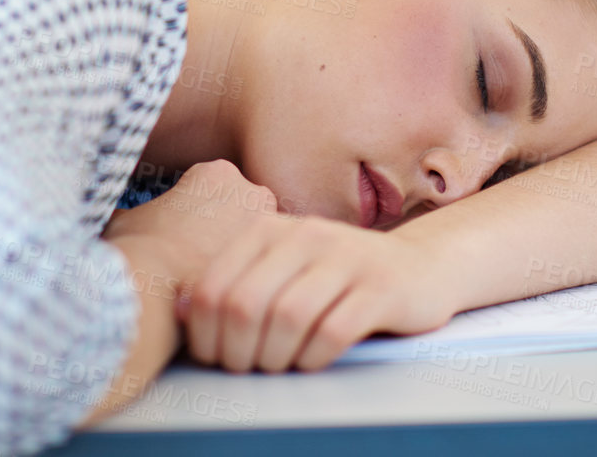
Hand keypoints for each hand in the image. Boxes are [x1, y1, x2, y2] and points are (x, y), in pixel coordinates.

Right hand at [103, 159, 281, 291]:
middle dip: (227, 233)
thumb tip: (119, 213)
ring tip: (213, 281)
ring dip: (242, 257)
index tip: (187, 239)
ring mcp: (267, 227)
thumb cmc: (139, 248)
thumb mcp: (127, 217)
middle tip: (203, 260)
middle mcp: (251, 190)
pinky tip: (226, 296)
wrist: (153, 286)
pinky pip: (264, 270)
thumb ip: (134, 209)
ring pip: (259, 241)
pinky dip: (249, 280)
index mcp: (216, 172)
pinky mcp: (273, 262)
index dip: (200, 217)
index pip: (216, 190)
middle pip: (245, 211)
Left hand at [183, 216, 459, 372]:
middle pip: (246, 305)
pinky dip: (313, 357)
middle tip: (247, 368)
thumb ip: (233, 284)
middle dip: (238, 351)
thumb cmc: (336, 277)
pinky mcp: (380, 288)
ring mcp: (345, 259)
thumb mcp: (280, 268)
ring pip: (288, 318)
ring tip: (278, 366)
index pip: (213, 286)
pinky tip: (311, 361)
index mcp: (268, 228)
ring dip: (275, 357)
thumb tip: (178, 309)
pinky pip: (333, 331)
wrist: (419, 266)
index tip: (215, 357)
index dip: (204, 334)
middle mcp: (304, 235)